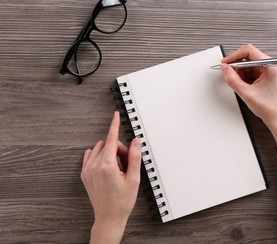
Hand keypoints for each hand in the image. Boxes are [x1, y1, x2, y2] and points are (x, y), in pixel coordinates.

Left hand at [81, 111, 140, 243]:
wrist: (109, 217)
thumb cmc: (122, 201)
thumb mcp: (134, 179)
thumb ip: (135, 157)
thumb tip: (136, 141)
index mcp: (107, 166)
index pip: (111, 139)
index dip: (114, 125)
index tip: (115, 115)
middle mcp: (94, 166)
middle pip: (107, 144)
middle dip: (118, 149)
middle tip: (126, 163)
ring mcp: (87, 170)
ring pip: (98, 148)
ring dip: (108, 152)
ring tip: (117, 168)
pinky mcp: (84, 174)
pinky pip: (90, 155)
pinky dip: (99, 156)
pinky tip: (107, 167)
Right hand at [221, 44, 276, 127]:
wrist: (276, 117)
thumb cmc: (269, 107)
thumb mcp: (247, 93)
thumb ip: (233, 80)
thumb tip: (224, 68)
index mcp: (269, 65)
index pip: (248, 50)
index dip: (234, 55)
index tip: (225, 63)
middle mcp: (269, 65)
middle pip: (246, 56)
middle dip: (236, 66)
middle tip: (229, 75)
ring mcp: (266, 70)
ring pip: (246, 64)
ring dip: (239, 73)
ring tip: (242, 85)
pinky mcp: (262, 75)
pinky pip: (248, 71)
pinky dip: (243, 77)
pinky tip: (245, 86)